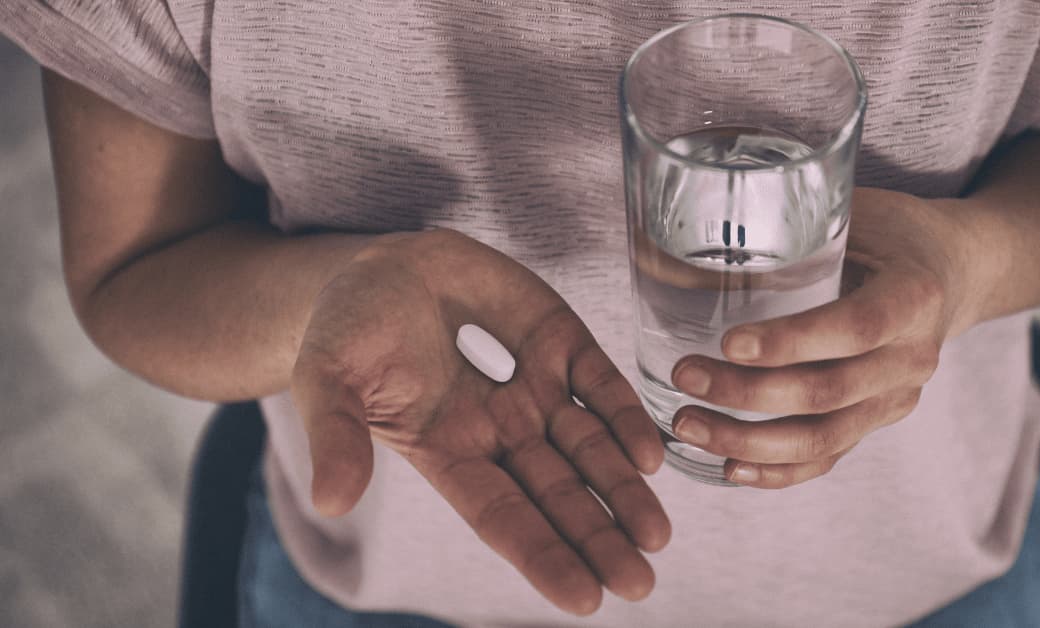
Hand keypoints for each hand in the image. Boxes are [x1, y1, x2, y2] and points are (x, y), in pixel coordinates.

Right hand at [291, 229, 669, 614]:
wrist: (377, 262)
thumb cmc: (344, 329)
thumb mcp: (327, 380)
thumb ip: (337, 437)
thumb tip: (332, 502)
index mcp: (446, 451)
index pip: (500, 515)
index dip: (542, 554)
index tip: (585, 599)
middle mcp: (498, 430)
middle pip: (556, 493)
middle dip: (597, 537)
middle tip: (640, 582)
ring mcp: (533, 386)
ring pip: (588, 446)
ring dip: (623, 488)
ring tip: (656, 534)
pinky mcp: (558, 337)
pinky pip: (598, 383)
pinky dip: (625, 416)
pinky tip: (650, 455)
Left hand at [669, 187, 982, 488]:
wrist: (954, 269)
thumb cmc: (889, 231)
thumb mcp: (852, 211)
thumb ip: (787, 229)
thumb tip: (672, 248)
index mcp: (914, 294)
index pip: (855, 328)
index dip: (792, 343)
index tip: (729, 343)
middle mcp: (913, 355)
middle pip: (829, 392)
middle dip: (748, 394)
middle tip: (685, 376)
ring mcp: (897, 396)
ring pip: (824, 437)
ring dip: (750, 441)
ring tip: (688, 425)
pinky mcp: (879, 419)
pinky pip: (829, 456)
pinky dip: (778, 471)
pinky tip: (729, 466)